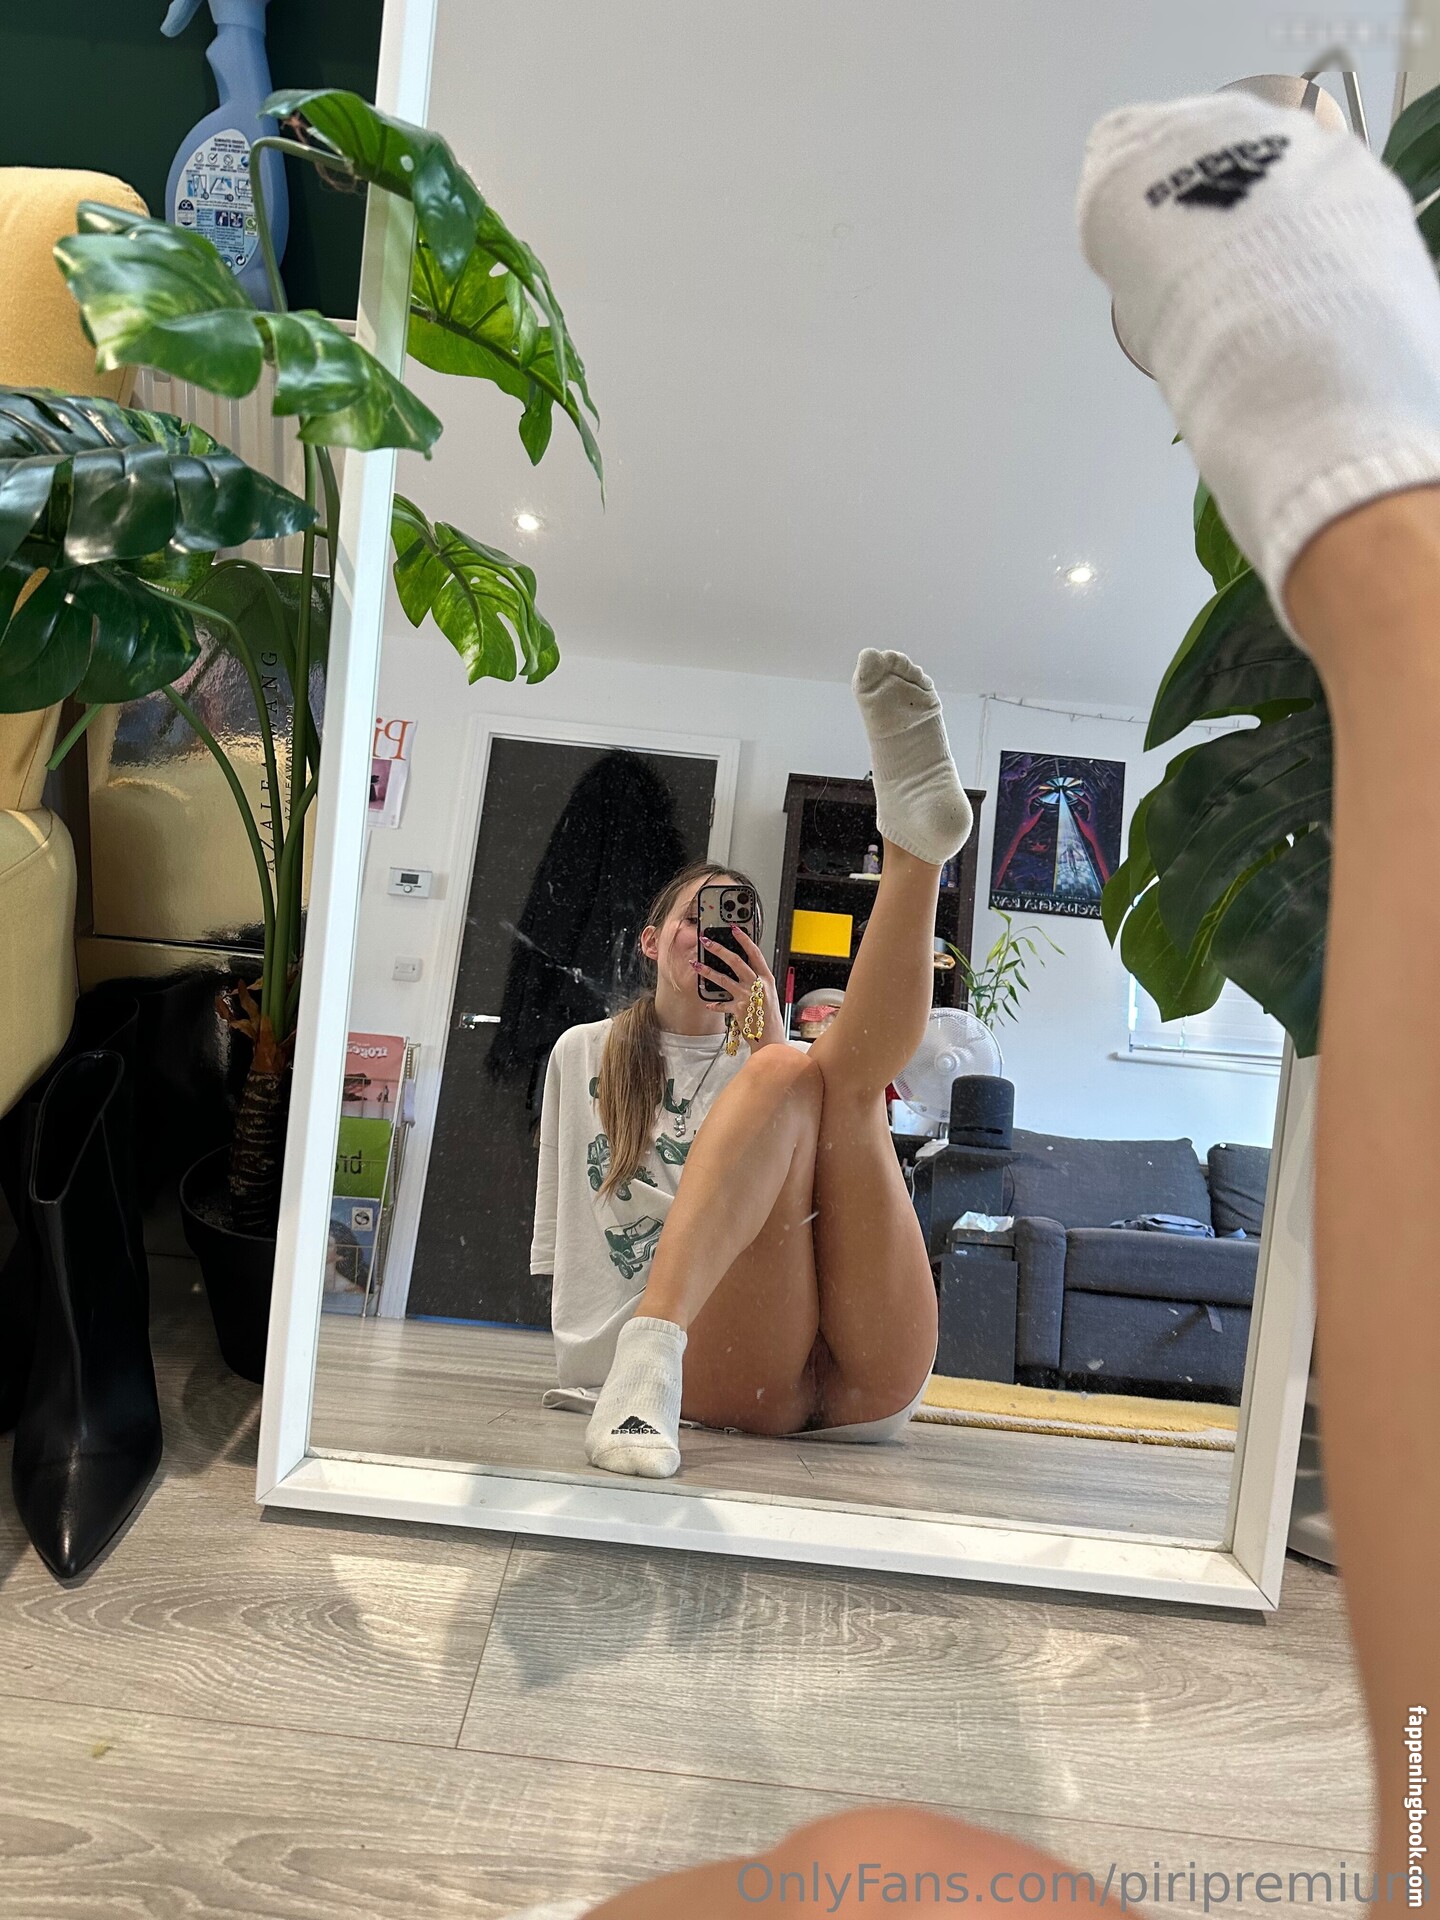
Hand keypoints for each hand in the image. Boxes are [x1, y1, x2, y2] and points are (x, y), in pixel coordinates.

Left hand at [695, 925, 786, 1049]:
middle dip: (719, 949)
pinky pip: (721, 1004)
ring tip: (696, 964)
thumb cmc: (769, 1018)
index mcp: (767, 979)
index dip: (744, 939)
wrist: (771, 1040)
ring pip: (723, 979)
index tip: (734, 928)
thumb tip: (740, 971)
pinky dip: (714, 1004)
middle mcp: (758, 985)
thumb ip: (756, 982)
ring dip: (707, 970)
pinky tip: (707, 1003)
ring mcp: (747, 997)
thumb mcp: (768, 995)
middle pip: (736, 961)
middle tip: (706, 941)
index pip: (755, 953)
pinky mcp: (738, 1009)